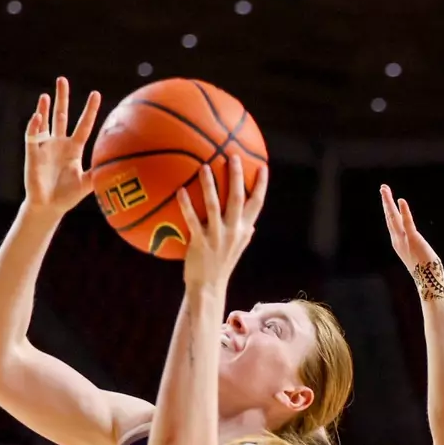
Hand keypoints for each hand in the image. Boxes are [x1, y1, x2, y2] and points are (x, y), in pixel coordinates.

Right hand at [23, 77, 101, 216]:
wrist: (49, 207)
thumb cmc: (68, 196)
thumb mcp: (88, 184)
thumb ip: (100, 173)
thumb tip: (122, 167)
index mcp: (74, 148)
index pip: (83, 125)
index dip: (89, 110)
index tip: (95, 93)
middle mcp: (59, 143)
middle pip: (60, 116)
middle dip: (62, 98)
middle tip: (62, 79)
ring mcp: (45, 147)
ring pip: (44, 122)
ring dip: (44, 109)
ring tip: (47, 95)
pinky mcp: (32, 154)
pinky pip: (32, 136)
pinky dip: (34, 126)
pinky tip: (37, 116)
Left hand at [177, 156, 265, 290]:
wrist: (208, 287)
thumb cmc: (221, 265)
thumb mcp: (237, 249)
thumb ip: (244, 234)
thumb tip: (252, 224)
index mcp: (243, 230)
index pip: (257, 204)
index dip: (261, 186)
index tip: (263, 166)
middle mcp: (233, 231)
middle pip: (239, 199)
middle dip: (237, 177)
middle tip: (233, 157)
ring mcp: (217, 236)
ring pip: (215, 206)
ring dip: (210, 185)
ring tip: (205, 166)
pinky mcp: (200, 243)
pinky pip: (192, 220)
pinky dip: (186, 205)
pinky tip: (180, 191)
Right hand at [380, 184, 438, 270]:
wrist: (428, 282)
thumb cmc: (426, 271)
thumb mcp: (416, 255)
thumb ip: (413, 246)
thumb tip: (416, 243)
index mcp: (398, 243)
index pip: (391, 222)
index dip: (388, 209)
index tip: (386, 197)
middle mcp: (398, 240)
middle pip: (389, 217)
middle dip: (386, 201)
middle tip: (383, 187)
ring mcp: (404, 240)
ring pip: (394, 218)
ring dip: (389, 203)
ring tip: (385, 189)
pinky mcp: (414, 239)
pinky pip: (407, 222)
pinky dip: (404, 211)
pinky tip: (401, 200)